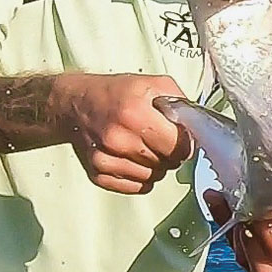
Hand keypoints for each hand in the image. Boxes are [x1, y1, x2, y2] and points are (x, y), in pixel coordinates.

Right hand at [55, 73, 192, 194]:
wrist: (75, 104)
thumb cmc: (115, 93)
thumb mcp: (152, 84)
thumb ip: (179, 102)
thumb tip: (196, 126)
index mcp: (135, 113)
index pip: (178, 146)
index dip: (185, 143)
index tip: (179, 137)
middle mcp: (119, 139)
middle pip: (166, 164)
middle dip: (170, 154)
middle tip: (160, 140)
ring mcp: (106, 159)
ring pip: (152, 178)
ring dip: (155, 166)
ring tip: (144, 147)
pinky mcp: (98, 174)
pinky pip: (136, 187)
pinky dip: (140, 177)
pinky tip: (133, 159)